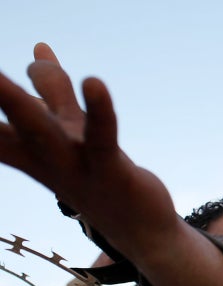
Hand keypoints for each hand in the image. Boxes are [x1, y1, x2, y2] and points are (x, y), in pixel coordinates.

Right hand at [0, 43, 222, 285]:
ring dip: (16, 103)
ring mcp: (76, 167)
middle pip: (8, 124)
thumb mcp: (71, 127)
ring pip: (41, 131)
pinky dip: (98, 110)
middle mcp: (47, 158)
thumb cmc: (100, 175)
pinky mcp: (111, 170)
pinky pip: (101, 137)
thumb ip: (54, 89)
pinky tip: (93, 82)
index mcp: (32, 147)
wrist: (142, 231)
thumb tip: (39, 49)